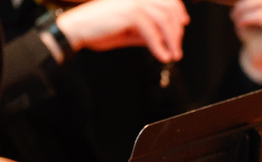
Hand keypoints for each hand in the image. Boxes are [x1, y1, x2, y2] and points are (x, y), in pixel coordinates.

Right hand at [56, 0, 189, 62]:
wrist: (76, 29)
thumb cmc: (99, 29)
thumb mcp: (130, 31)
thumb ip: (148, 31)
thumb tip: (166, 39)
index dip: (178, 10)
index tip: (184, 23)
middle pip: (169, 10)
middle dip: (176, 31)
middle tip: (177, 50)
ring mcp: (132, 2)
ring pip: (164, 20)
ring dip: (171, 41)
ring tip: (172, 55)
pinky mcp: (129, 13)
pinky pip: (152, 32)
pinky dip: (159, 46)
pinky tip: (162, 56)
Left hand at [231, 0, 261, 83]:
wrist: (259, 57)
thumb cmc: (253, 32)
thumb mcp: (250, 9)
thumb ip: (254, 1)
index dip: (251, 0)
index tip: (240, 7)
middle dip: (245, 2)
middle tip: (234, 13)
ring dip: (244, 9)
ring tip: (236, 18)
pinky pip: (261, 16)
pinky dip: (246, 18)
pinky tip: (241, 24)